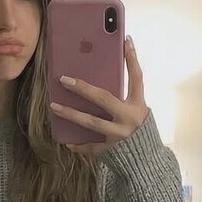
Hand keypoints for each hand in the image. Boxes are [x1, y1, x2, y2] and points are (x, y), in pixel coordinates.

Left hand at [49, 35, 149, 155]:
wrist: (147, 160)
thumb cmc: (139, 130)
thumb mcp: (138, 110)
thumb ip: (124, 97)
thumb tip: (104, 77)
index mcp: (138, 105)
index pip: (136, 77)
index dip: (132, 59)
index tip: (126, 41)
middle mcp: (129, 118)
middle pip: (103, 99)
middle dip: (83, 88)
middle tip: (64, 79)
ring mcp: (119, 135)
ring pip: (91, 122)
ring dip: (71, 114)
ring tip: (54, 106)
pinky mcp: (110, 149)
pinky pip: (90, 146)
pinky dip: (78, 145)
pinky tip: (66, 141)